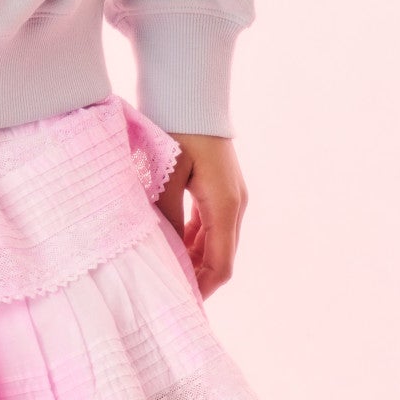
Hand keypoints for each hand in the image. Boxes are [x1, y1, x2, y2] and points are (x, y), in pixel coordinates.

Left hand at [156, 133, 246, 297]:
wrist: (191, 94)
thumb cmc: (176, 130)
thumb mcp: (167, 177)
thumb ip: (167, 217)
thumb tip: (165, 251)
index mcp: (225, 206)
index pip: (221, 265)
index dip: (203, 289)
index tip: (182, 305)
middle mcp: (234, 204)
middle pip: (221, 257)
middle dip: (198, 278)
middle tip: (170, 295)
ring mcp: (230, 195)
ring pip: (216, 241)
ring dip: (195, 259)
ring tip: (168, 274)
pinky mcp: (220, 186)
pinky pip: (210, 223)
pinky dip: (194, 239)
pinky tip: (173, 245)